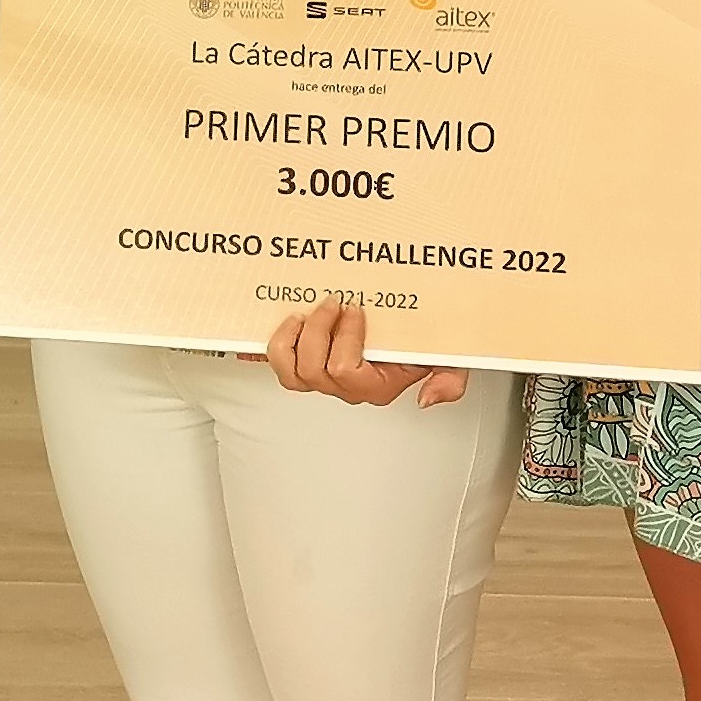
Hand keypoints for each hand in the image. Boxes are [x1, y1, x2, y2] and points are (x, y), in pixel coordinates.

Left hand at [265, 298, 465, 411]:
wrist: (415, 329)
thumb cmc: (426, 343)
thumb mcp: (451, 359)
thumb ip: (451, 379)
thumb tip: (431, 398)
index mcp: (374, 385)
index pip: (345, 372)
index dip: (344, 339)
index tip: (356, 310)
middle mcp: (344, 384)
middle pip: (312, 371)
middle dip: (316, 332)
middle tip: (330, 303)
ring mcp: (321, 373)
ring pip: (289, 372)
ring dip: (290, 339)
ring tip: (301, 314)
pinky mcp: (303, 359)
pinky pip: (276, 363)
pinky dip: (262, 352)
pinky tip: (249, 341)